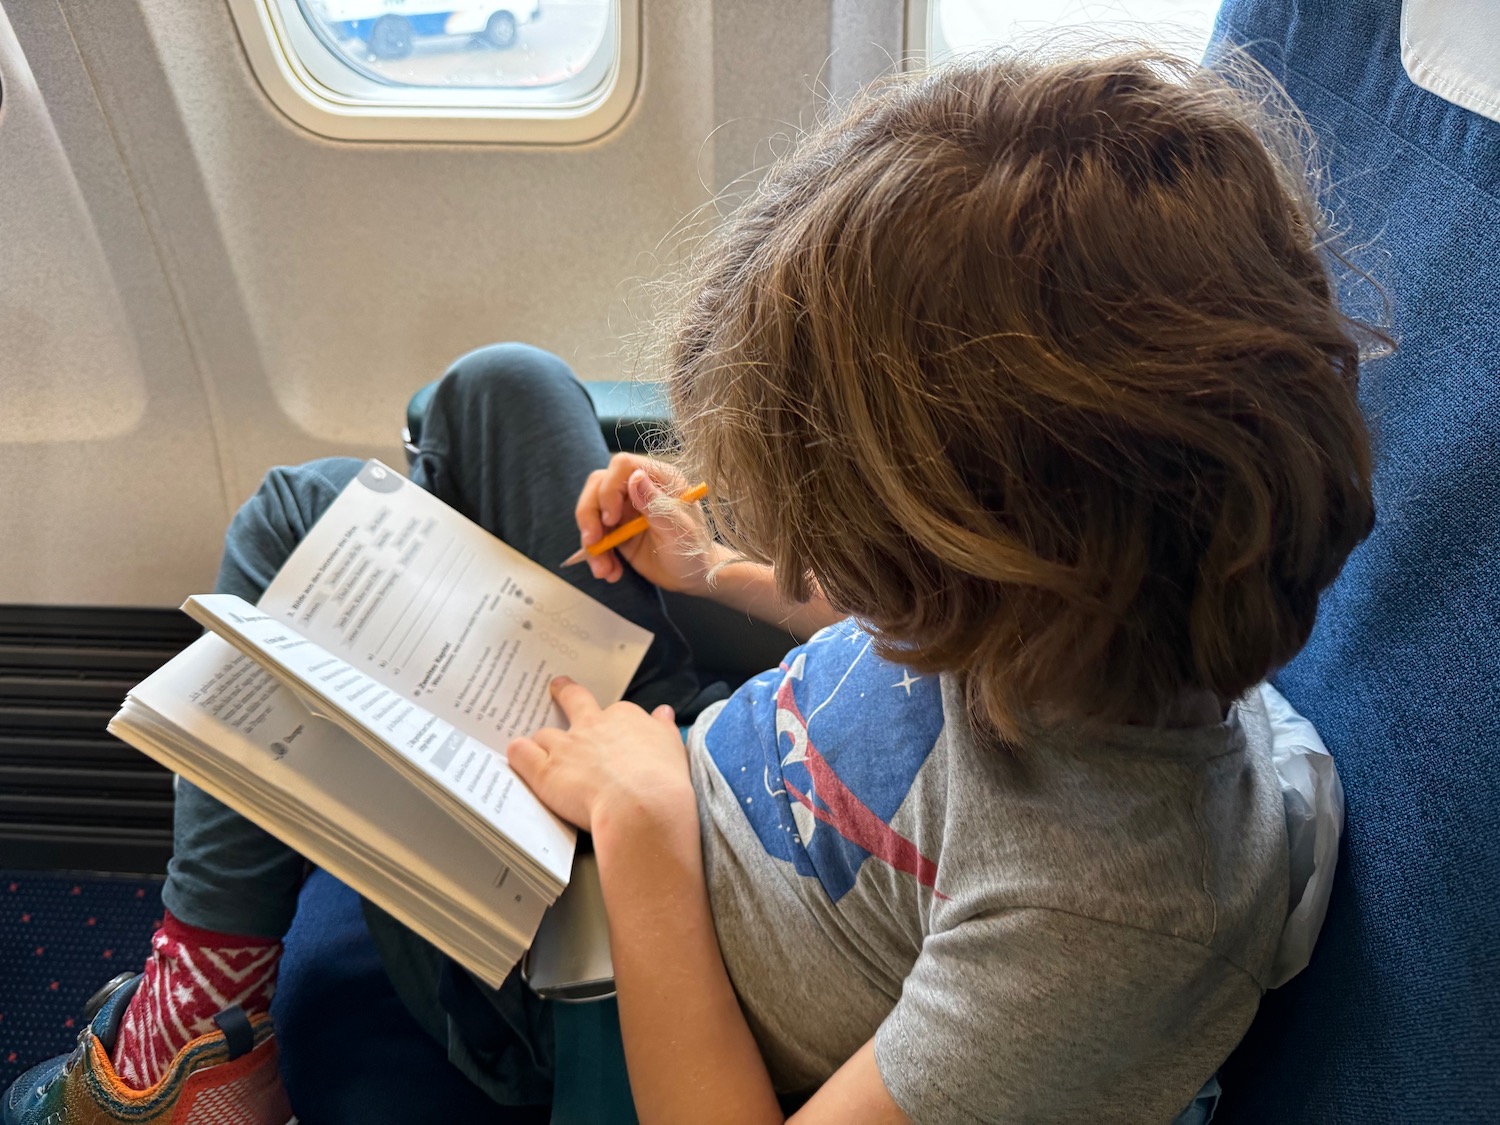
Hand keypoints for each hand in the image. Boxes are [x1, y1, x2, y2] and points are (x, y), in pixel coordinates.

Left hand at [507, 677, 695, 832]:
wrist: (643, 806)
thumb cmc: (664, 782)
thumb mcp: (674, 747)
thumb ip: (663, 728)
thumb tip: (663, 713)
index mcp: (625, 718)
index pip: (613, 712)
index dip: (609, 722)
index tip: (609, 728)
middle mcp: (593, 726)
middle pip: (573, 700)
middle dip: (564, 692)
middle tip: (557, 687)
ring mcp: (566, 746)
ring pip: (544, 735)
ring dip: (541, 742)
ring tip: (536, 748)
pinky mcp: (545, 770)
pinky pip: (521, 754)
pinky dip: (518, 754)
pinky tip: (517, 756)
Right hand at [574, 454, 727, 593]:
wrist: (692, 576)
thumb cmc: (693, 550)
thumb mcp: (679, 530)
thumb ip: (657, 504)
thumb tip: (635, 476)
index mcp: (659, 479)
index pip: (622, 466)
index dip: (609, 489)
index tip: (612, 519)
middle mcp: (638, 488)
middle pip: (597, 485)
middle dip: (589, 515)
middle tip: (593, 541)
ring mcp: (624, 508)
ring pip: (591, 511)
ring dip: (590, 541)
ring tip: (604, 570)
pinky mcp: (615, 529)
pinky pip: (594, 535)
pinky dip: (596, 555)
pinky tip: (610, 572)